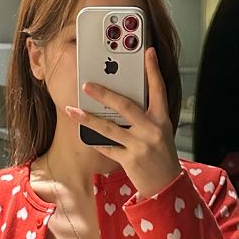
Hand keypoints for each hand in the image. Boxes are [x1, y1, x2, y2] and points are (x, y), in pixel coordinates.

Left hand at [65, 46, 180, 199]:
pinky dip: (95, 141)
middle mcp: (152, 130)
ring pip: (109, 128)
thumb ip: (146, 117)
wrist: (166, 186)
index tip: (148, 52)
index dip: (153, 70)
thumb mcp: (160, 132)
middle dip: (104, 94)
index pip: (158, 89)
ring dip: (88, 118)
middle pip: (126, 106)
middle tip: (87, 85)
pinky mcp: (130, 160)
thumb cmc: (161, 156)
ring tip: (72, 110)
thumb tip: (120, 102)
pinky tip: (84, 135)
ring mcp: (140, 145)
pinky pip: (107, 148)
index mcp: (162, 119)